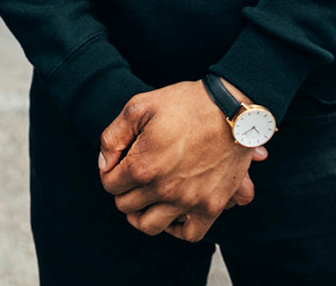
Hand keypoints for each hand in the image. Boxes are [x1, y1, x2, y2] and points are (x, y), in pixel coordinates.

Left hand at [98, 80, 267, 242]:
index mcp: (142, 165)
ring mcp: (189, 201)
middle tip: (130, 177)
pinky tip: (172, 212)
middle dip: (123, 190)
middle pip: (127, 206)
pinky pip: (190, 233)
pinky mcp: (211, 206)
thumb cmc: (184, 103)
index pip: (110, 184)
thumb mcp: (138, 106)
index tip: (118, 163)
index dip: (109, 171)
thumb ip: (113, 136)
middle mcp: (164, 190)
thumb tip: (105, 164)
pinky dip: (177, 228)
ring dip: (142, 214)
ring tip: (144, 200)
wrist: (230, 107)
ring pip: (151, 226)